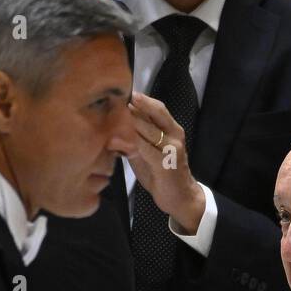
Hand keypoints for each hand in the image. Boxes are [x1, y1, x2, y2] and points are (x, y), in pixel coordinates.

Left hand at [124, 92, 206, 233]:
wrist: (181, 198)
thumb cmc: (163, 175)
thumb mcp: (148, 153)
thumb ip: (135, 139)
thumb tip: (114, 126)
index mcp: (172, 129)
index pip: (156, 108)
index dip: (139, 100)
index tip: (121, 92)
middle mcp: (174, 135)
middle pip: (154, 113)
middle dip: (133, 106)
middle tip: (113, 98)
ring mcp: (171, 149)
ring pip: (148, 129)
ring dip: (128, 122)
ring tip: (110, 116)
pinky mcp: (164, 164)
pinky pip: (144, 149)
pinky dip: (128, 143)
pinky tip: (113, 141)